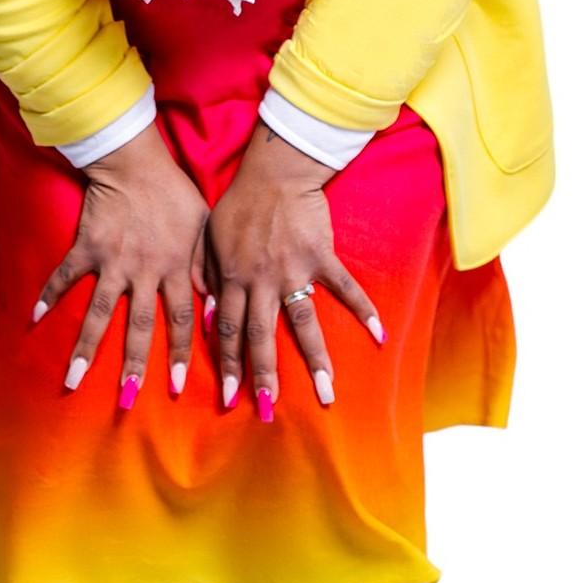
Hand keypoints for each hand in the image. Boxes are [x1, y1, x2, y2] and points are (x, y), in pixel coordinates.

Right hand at [31, 122, 208, 405]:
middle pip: (139, 327)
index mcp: (175, 267)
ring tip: (73, 379)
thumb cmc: (173, 191)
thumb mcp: (203, 226)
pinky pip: (65, 276)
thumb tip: (213, 304)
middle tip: (128, 400)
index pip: (180, 320)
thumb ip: (207, 265)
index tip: (179, 387)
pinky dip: (49, 295)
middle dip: (134, 365)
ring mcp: (112, 261)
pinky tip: (34, 319)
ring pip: (99, 313)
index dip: (181, 354)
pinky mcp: (86, 247)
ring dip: (86, 347)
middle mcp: (144, 270)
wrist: (134, 160)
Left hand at [205, 119, 385, 415]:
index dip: (228, 365)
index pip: (228, 330)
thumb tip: (207, 317)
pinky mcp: (321, 256)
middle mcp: (261, 279)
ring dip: (314, 359)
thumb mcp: (208, 238)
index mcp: (232, 277)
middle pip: (261, 336)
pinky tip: (379, 335)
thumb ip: (204, 277)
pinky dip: (363, 308)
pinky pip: (344, 286)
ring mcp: (294, 269)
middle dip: (264, 376)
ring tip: (326, 393)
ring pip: (302, 322)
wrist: (274, 172)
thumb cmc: (239, 204)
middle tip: (269, 411)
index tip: (229, 398)